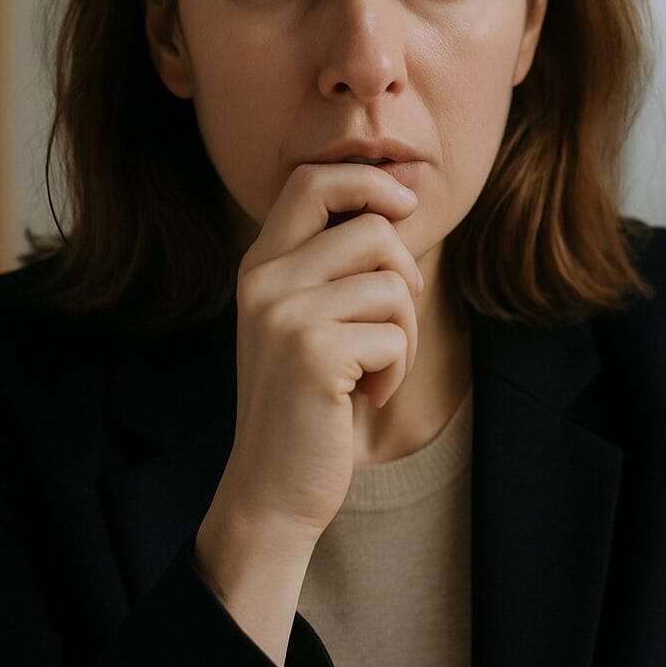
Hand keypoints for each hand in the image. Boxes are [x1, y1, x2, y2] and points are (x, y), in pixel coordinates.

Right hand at [228, 161, 422, 543]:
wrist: (272, 487)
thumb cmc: (306, 403)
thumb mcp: (308, 321)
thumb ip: (334, 266)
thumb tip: (398, 201)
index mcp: (260, 265)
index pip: (311, 180)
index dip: (368, 181)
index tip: (403, 207)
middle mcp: (264, 280)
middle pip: (372, 228)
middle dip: (405, 274)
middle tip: (394, 320)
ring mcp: (283, 314)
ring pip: (392, 285)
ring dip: (404, 333)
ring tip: (375, 369)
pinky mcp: (311, 352)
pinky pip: (394, 336)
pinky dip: (396, 372)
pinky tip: (367, 397)